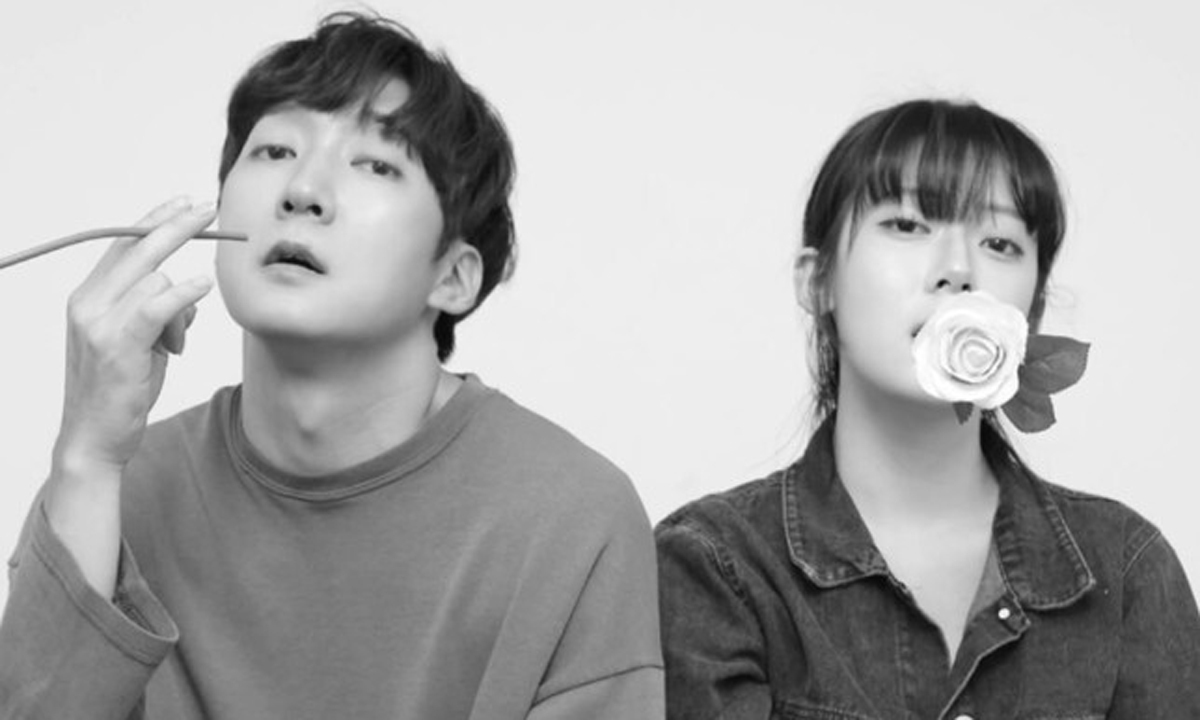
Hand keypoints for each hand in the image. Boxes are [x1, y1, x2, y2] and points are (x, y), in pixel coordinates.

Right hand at [52, 197, 217, 476]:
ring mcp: (99, 323)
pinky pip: (156, 305)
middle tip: (209, 208)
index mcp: (87, 298)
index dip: (153, 221)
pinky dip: (183, 292)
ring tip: (175, 344)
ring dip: (181, 306)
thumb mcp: (142, 343)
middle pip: (137, 248)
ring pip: (153, 279)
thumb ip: (159, 311)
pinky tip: (203, 284)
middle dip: (176, 225)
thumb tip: (191, 291)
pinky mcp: (118, 345)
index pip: (122, 245)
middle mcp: (87, 303)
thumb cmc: (121, 392)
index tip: (183, 203)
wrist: (95, 439)